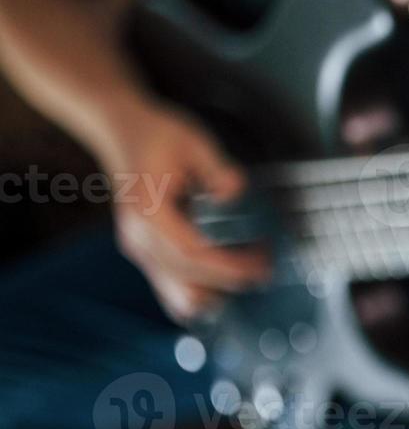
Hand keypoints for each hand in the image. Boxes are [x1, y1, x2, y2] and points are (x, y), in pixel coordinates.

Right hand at [104, 105, 271, 322]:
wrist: (123, 131)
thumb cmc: (158, 135)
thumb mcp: (195, 142)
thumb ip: (218, 170)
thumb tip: (233, 194)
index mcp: (149, 215)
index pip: (191, 254)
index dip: (230, 266)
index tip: (261, 264)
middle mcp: (139, 240)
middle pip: (187, 282)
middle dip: (231, 281)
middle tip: (265, 267)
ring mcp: (140, 250)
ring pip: (178, 297)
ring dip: (217, 291)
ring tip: (249, 270)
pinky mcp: (147, 253)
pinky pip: (174, 288)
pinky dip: (203, 289)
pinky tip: (228, 273)